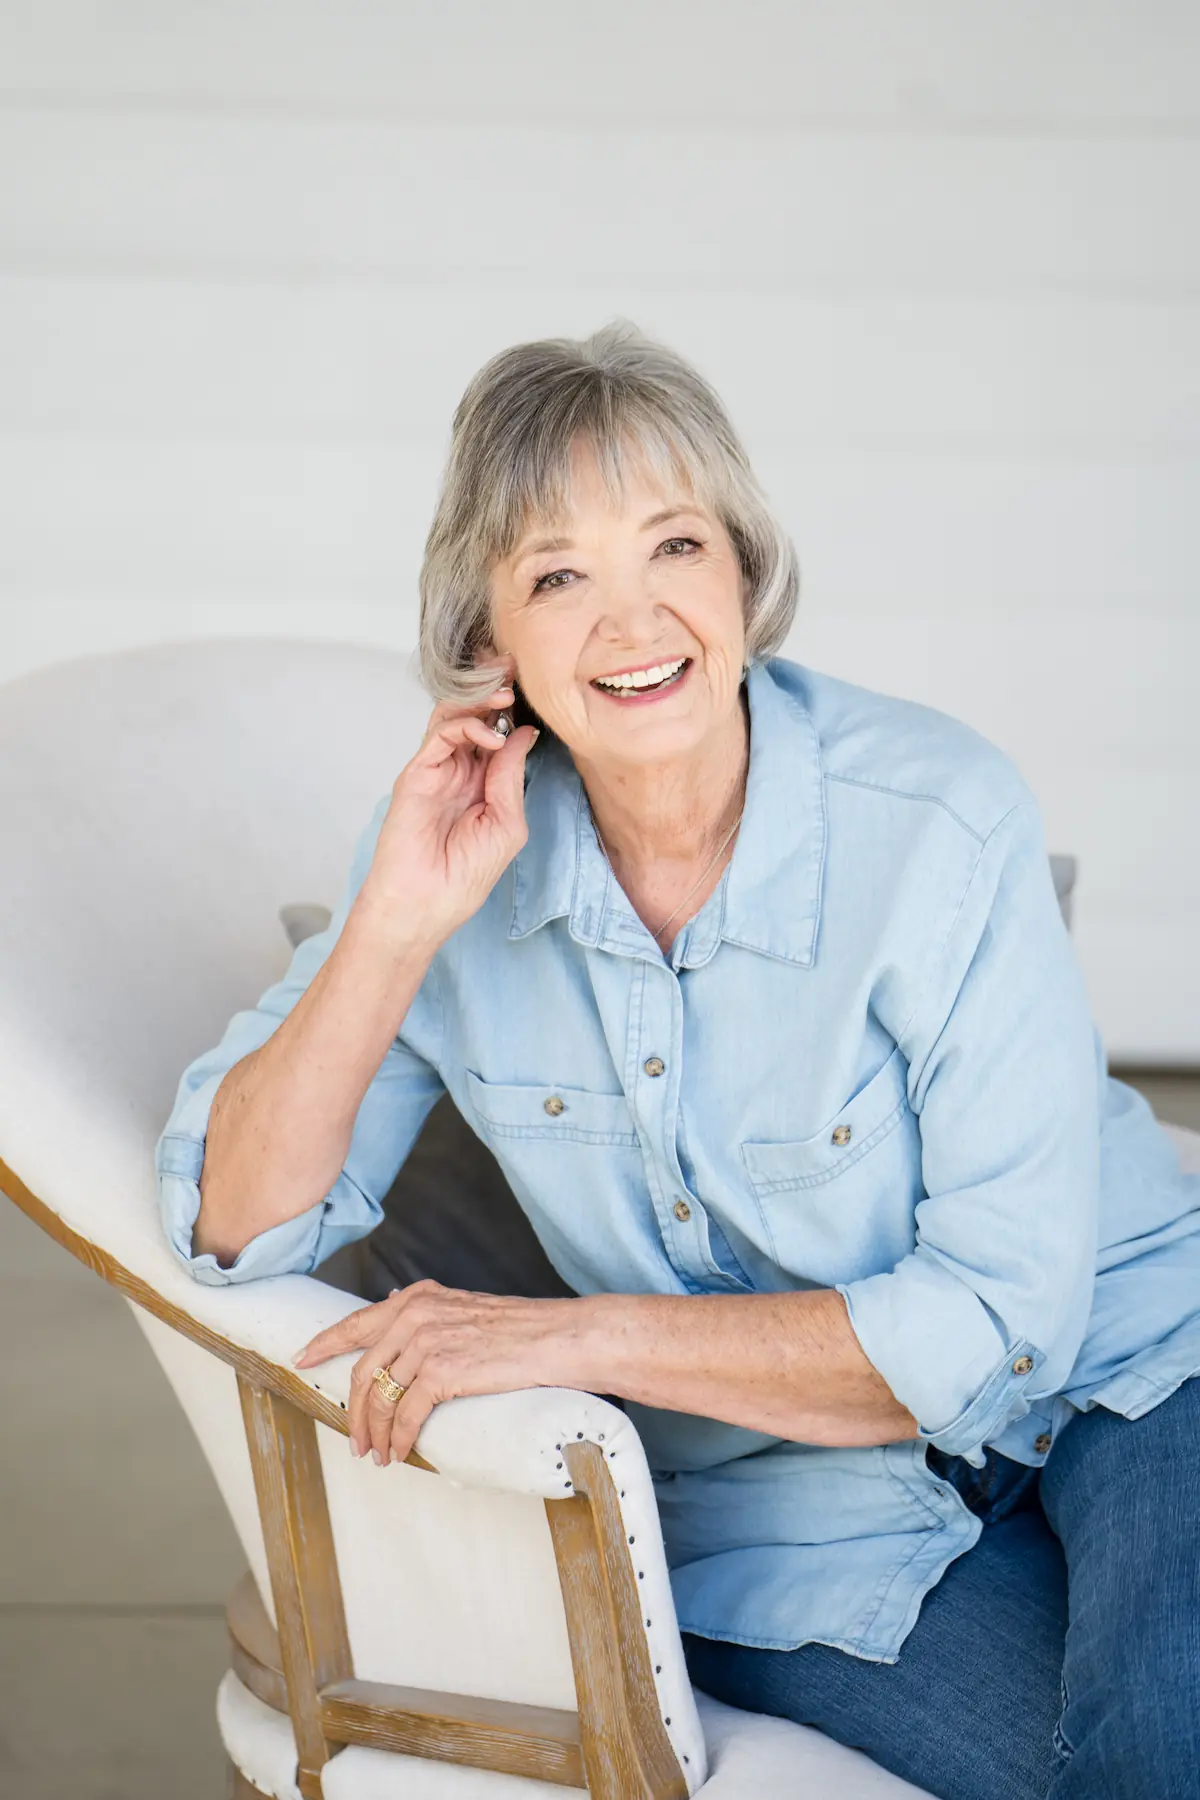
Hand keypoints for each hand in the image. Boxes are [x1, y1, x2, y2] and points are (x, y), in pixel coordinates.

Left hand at [291, 1279, 594, 1465]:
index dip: (325, 1342)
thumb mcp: (465, 1309)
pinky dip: (398, 1439)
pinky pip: (405, 1414)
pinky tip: (399, 1453)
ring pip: (379, 1396)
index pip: (357, 1321)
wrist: (561, 1338)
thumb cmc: (522, 1330)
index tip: (301, 1359)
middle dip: (352, 1411)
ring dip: (373, 1433)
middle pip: (362, 1369)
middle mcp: (416, 1313)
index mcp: (419, 1298)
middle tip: (354, 1440)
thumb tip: (397, 1313)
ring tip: (377, 1455)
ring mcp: (427, 1341)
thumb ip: (429, 1313)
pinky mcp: (443, 1370)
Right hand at [355, 652, 540, 948]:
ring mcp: (435, 770)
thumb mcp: (507, 822)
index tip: (532, 685)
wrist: (426, 903)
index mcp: (482, 784)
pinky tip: (490, 737)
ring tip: (504, 695)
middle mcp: (458, 771)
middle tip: (514, 669)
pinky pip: (439, 735)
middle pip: (474, 716)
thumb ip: (511, 776)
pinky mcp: (416, 773)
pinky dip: (465, 726)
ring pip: (453, 716)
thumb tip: (523, 732)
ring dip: (479, 701)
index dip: (512, 709)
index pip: (497, 733)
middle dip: (494, 690)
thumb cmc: (465, 875)